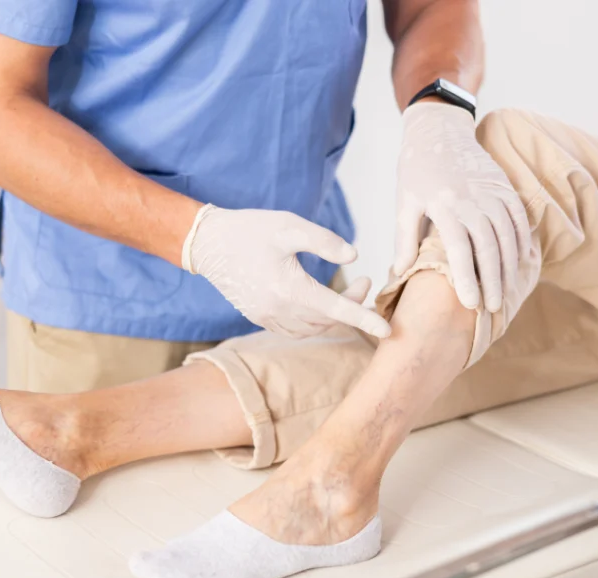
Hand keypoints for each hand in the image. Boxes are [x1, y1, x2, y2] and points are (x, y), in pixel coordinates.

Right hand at [184, 206, 390, 338]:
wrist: (207, 243)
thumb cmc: (250, 230)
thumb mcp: (289, 226)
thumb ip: (324, 241)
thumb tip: (353, 256)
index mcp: (289, 288)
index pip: (337, 310)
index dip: (365, 319)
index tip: (389, 330)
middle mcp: (278, 310)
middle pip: (328, 320)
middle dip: (352, 306)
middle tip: (363, 282)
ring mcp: (266, 318)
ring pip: (313, 329)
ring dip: (334, 316)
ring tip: (347, 292)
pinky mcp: (259, 318)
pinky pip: (295, 331)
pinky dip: (314, 323)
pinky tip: (320, 307)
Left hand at [395, 102, 526, 311]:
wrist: (439, 130)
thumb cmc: (416, 171)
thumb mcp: (404, 203)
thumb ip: (404, 239)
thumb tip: (401, 272)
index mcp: (444, 205)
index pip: (458, 249)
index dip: (466, 279)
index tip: (471, 305)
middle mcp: (472, 199)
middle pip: (488, 247)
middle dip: (493, 280)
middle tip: (493, 308)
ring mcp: (492, 191)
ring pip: (508, 236)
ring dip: (509, 267)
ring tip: (506, 293)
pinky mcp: (505, 186)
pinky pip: (520, 219)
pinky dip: (522, 243)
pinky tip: (519, 265)